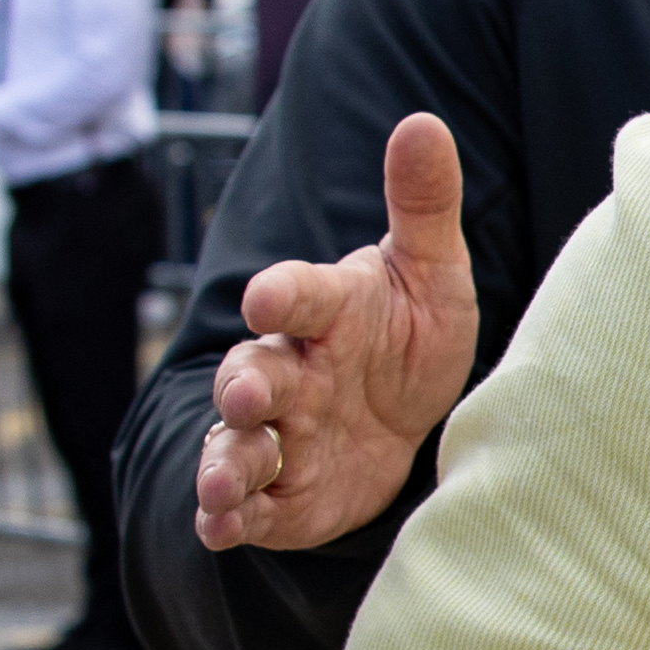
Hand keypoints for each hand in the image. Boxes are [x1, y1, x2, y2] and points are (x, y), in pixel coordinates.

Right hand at [195, 113, 477, 553]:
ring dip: (225, 461)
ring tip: (223, 484)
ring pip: (237, 443)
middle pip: (253, 371)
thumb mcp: (432, 273)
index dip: (281, 294)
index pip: (297, 295)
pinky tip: (218, 527)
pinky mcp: (277, 494)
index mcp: (326, 311)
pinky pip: (244, 506)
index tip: (266, 297)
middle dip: (244, 383)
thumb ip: (423, 205)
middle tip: (245, 393)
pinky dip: (226, 517)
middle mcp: (289, 369)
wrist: (404, 418)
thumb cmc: (410, 334)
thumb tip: (424, 121)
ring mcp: (277, 433)